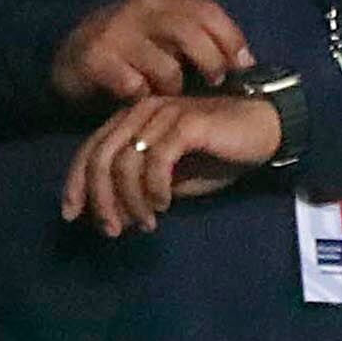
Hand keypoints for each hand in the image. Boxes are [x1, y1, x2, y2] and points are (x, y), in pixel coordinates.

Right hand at [49, 0, 252, 107]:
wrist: (66, 56)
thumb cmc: (129, 49)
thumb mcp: (163, 33)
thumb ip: (198, 37)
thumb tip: (247, 60)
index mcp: (160, 0)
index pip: (209, 12)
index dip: (233, 39)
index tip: (244, 65)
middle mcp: (137, 10)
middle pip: (191, 34)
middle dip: (211, 63)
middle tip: (215, 82)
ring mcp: (114, 33)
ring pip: (167, 67)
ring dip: (174, 87)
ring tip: (168, 91)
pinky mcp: (94, 60)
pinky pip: (135, 86)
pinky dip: (143, 96)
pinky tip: (138, 97)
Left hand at [60, 92, 280, 236]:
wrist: (269, 128)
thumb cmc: (222, 153)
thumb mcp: (177, 177)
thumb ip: (145, 188)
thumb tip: (118, 213)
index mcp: (132, 119)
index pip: (90, 151)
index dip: (76, 184)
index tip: (72, 216)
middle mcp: (140, 112)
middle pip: (101, 158)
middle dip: (101, 199)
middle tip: (112, 228)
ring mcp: (163, 114)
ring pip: (125, 162)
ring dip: (131, 200)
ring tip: (147, 222)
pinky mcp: (186, 123)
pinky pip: (156, 160)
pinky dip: (155, 188)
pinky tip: (165, 205)